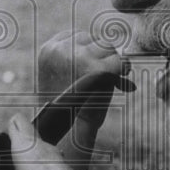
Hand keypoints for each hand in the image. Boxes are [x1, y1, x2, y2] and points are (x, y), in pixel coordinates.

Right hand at [38, 30, 133, 169]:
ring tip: (105, 83)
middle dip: (103, 57)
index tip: (92, 69)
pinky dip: (122, 72)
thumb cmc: (68, 108)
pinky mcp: (96, 69)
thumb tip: (107, 43)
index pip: (80, 36)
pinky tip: (117, 83)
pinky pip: (119, 62)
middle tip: (102, 78)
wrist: (69, 133)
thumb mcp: (65, 75)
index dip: (91, 52)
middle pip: (95, 40)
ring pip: (108, 48)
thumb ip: (78, 57)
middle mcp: (60, 50)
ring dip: (113, 63)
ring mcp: (77, 58)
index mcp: (47, 49)